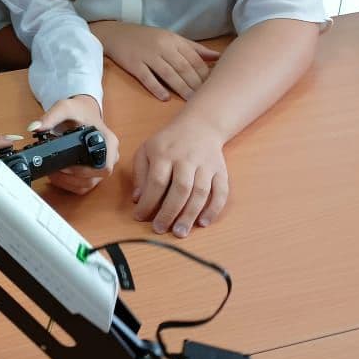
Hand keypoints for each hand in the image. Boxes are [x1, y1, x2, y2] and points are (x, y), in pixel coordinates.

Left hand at [30, 95, 118, 194]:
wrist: (82, 112)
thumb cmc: (79, 111)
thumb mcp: (65, 108)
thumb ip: (50, 117)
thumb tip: (34, 128)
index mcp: (109, 142)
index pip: (104, 166)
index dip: (84, 171)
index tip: (66, 166)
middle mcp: (110, 156)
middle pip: (95, 178)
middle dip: (72, 177)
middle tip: (55, 170)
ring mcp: (102, 166)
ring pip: (88, 185)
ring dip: (68, 182)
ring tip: (53, 173)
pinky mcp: (94, 172)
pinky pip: (83, 186)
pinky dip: (69, 184)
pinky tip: (58, 176)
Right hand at [91, 21, 219, 100]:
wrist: (116, 34)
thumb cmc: (147, 38)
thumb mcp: (171, 38)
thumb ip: (194, 48)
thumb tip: (218, 56)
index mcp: (174, 40)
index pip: (194, 58)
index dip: (204, 73)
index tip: (214, 86)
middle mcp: (162, 47)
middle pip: (183, 67)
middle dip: (196, 83)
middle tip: (206, 98)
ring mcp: (147, 56)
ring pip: (168, 73)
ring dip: (181, 88)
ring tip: (191, 100)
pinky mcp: (134, 64)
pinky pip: (147, 77)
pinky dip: (156, 87)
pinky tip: (165, 97)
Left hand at [132, 117, 228, 236]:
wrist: (200, 125)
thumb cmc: (168, 142)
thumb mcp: (146, 150)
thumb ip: (140, 175)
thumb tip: (138, 200)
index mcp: (164, 153)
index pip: (156, 181)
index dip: (148, 202)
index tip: (139, 217)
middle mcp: (186, 159)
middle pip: (180, 189)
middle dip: (170, 212)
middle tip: (160, 229)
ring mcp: (205, 165)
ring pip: (200, 192)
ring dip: (190, 214)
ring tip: (180, 232)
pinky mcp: (220, 171)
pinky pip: (220, 191)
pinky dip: (214, 208)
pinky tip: (203, 222)